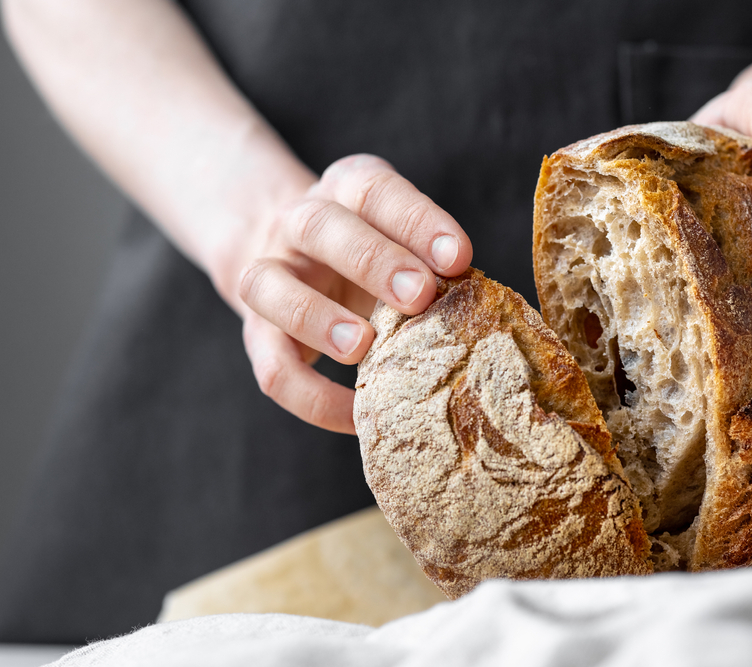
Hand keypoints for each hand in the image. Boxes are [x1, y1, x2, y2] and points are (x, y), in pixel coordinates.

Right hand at [231, 154, 472, 433]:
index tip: (460, 258)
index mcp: (346, 190)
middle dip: (372, 261)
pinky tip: (357, 416)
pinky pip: (271, 366)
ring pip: (268, 285)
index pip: (377, 191)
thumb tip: (494, 316)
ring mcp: (268, 274)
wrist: (292, 257)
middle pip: (321, 227)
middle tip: (420, 296)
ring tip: (363, 347)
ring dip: (317, 318)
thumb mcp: (402, 241)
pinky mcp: (256, 333)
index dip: (417, 221)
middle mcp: (298, 222)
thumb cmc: (374, 254)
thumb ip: (434, 265)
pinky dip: (312, 397)